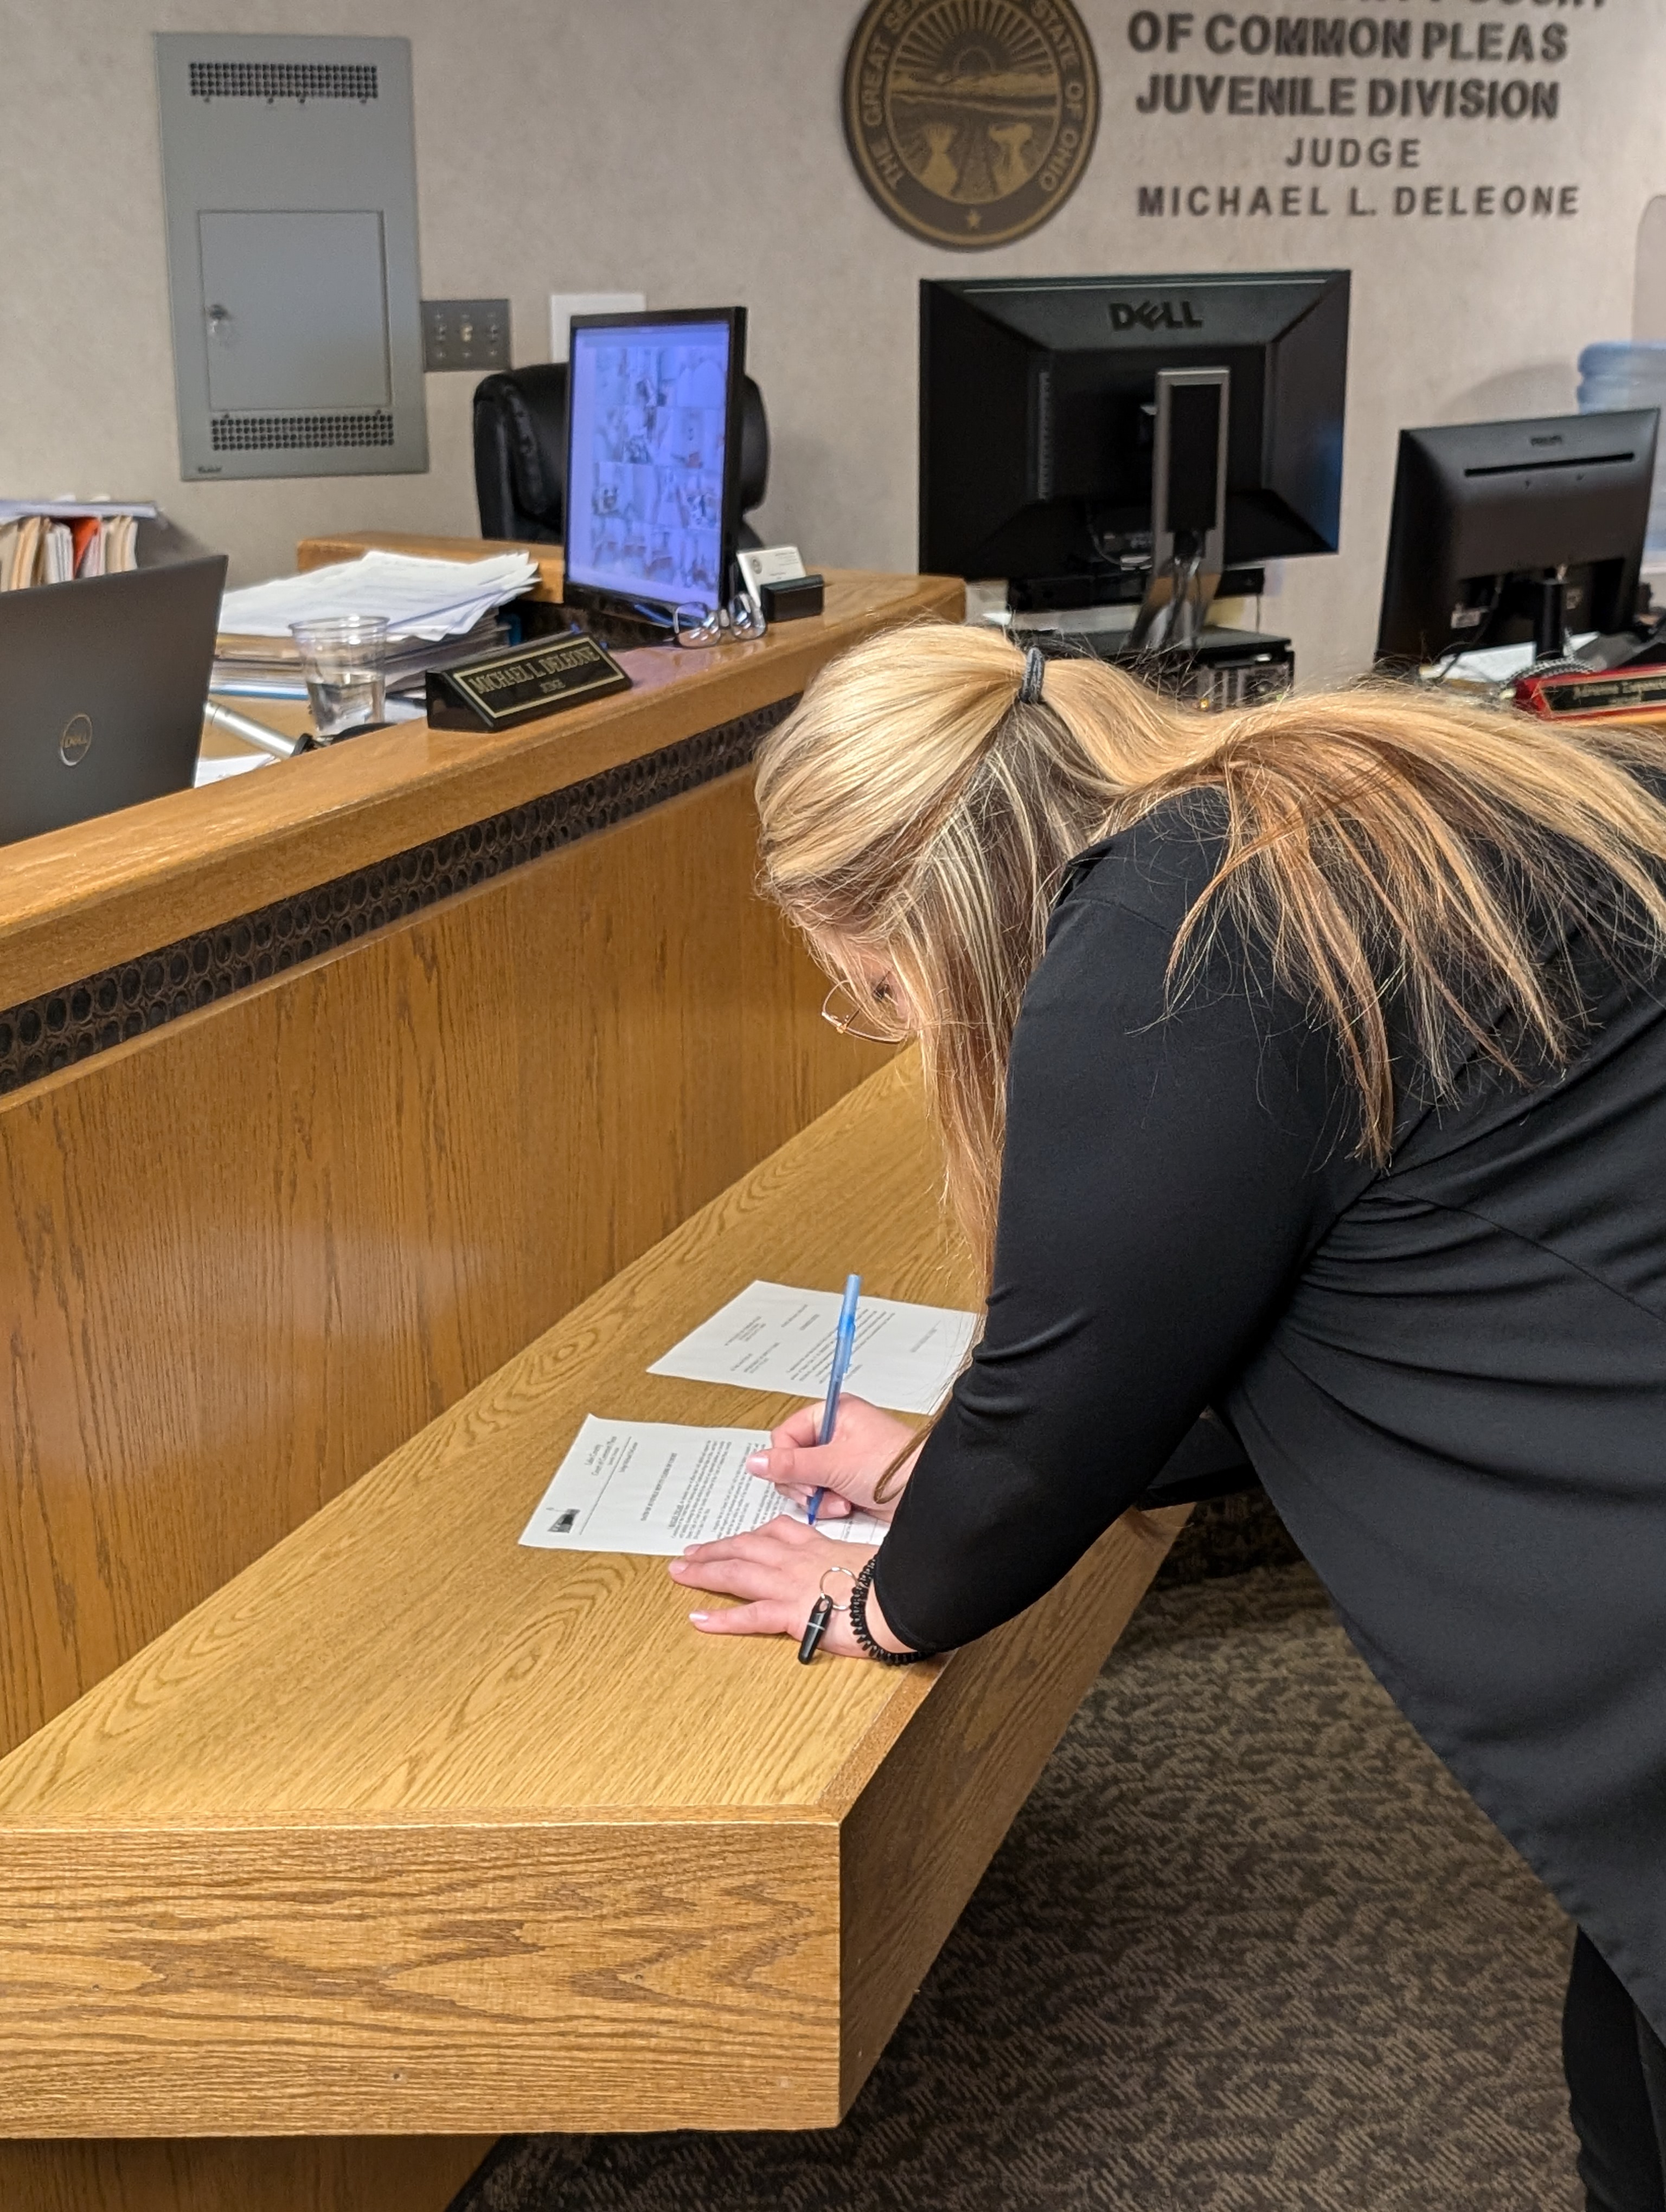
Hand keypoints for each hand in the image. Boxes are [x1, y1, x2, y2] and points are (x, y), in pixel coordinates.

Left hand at [669, 1516, 911, 1656]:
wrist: (902, 1595)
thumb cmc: (895, 1578)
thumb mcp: (873, 1557)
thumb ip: (858, 1561)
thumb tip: (863, 1569)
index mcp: (819, 1545)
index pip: (778, 1532)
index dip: (752, 1534)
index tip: (737, 1536)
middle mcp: (798, 1560)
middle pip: (747, 1547)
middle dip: (715, 1549)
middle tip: (689, 1552)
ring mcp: (791, 1584)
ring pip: (739, 1573)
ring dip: (705, 1572)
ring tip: (680, 1572)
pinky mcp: (791, 1612)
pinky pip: (749, 1616)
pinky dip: (721, 1618)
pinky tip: (699, 1618)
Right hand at [744, 1395, 922, 1525]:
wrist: (927, 1494)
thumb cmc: (893, 1465)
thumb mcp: (834, 1463)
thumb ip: (791, 1464)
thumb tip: (756, 1462)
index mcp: (832, 1414)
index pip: (786, 1435)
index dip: (786, 1460)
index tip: (799, 1477)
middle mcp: (836, 1434)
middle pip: (792, 1461)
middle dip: (804, 1482)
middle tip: (818, 1489)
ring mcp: (842, 1459)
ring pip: (805, 1482)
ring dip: (819, 1496)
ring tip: (840, 1499)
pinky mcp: (848, 1482)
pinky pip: (822, 1495)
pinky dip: (830, 1504)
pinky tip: (847, 1505)